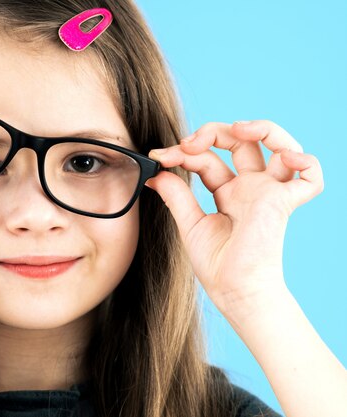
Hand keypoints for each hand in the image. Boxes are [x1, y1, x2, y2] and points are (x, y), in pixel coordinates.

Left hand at [144, 120, 323, 315]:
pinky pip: (311, 177)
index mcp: (229, 193)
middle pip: (241, 142)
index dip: (183, 153)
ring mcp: (268, 193)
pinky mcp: (283, 202)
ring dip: (261, 129)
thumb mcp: (189, 223)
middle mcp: (251, 188)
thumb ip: (175, 195)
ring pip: (280, 146)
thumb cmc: (217, 265)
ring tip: (238, 127)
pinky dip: (305, 161)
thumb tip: (155, 172)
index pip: (207, 159)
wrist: (234, 291)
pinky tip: (283, 156)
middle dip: (214, 132)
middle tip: (189, 143)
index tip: (160, 156)